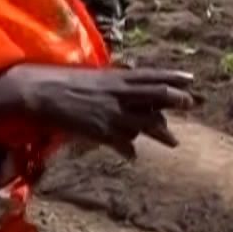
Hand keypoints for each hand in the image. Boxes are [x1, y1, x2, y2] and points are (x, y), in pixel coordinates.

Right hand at [1, 64, 197, 157]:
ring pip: (146, 123)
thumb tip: (129, 79)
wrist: (41, 92)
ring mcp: (112, 113)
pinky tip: (133, 156)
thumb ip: (115, 79)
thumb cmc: (65, 81)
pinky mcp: (101, 131)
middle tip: (191, 104)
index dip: (174, 77)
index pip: (153, 75)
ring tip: (175, 142)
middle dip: (177, 100)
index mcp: (118, 77)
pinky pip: (122, 143)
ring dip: (162, 133)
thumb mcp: (95, 75)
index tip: (191, 80)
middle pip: (158, 96)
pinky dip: (129, 150)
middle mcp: (120, 94)